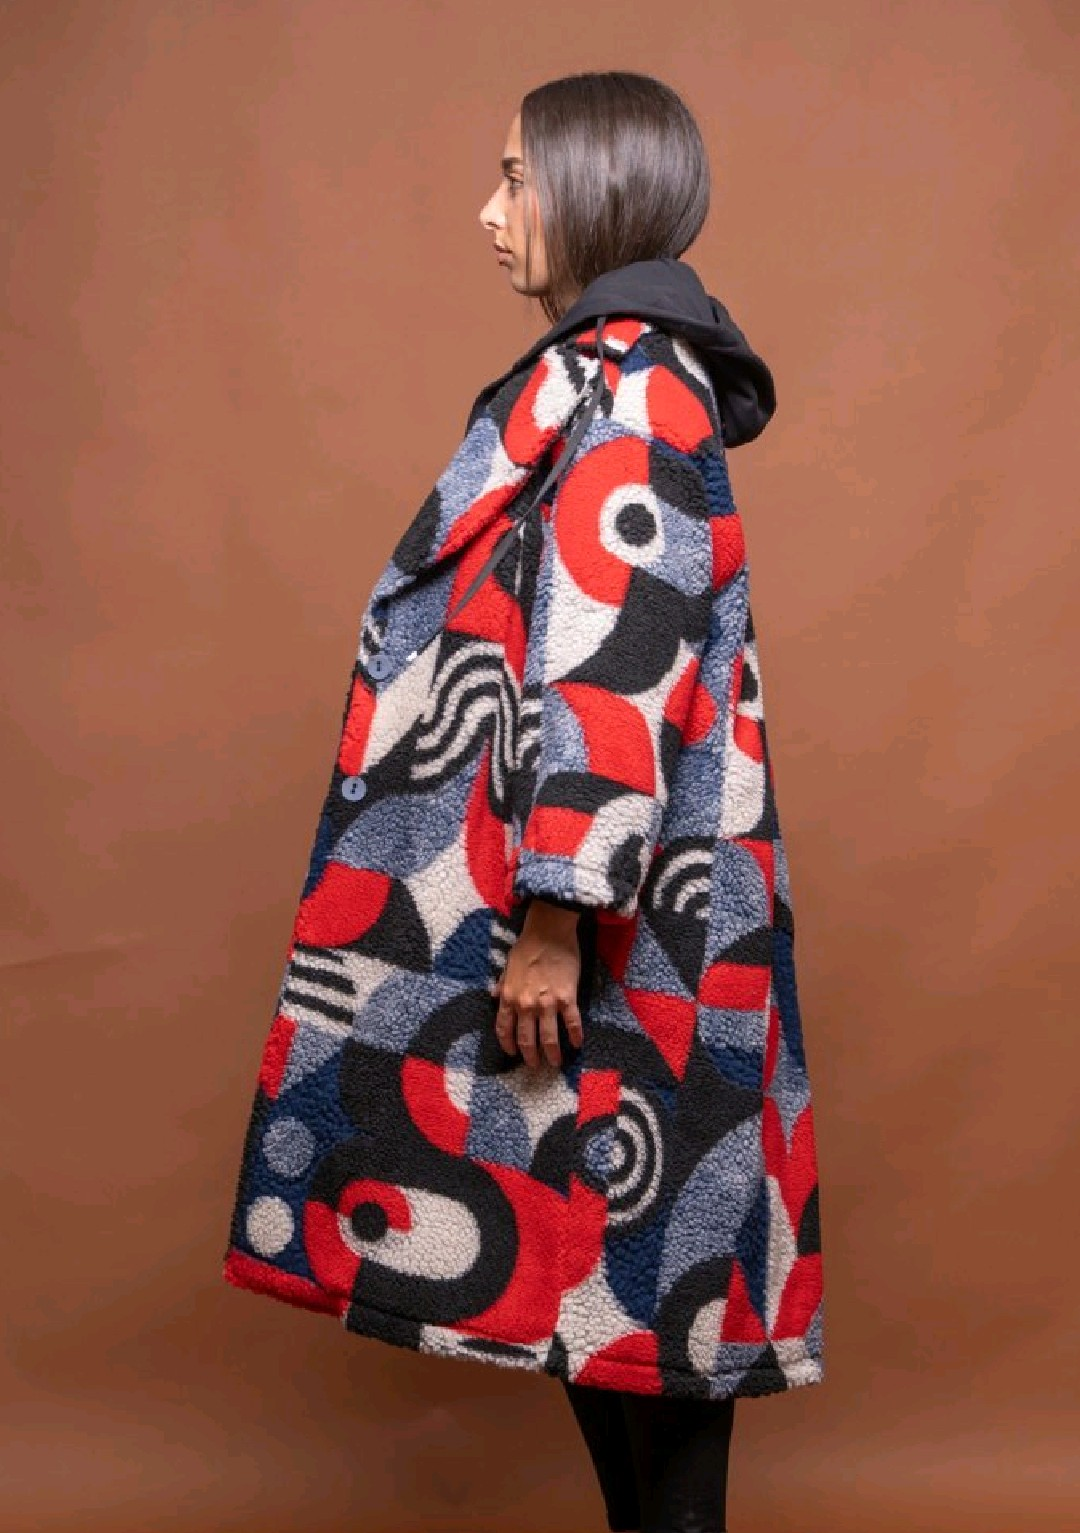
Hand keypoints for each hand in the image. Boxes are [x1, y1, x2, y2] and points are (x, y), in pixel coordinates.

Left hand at [494, 900, 583, 1068]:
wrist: (549, 931)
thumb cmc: (527, 945)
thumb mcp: (507, 965)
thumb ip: (501, 984)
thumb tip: (493, 995)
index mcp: (508, 997)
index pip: (504, 1029)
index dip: (509, 1044)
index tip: (513, 1053)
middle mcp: (525, 1005)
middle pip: (527, 1039)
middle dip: (530, 1056)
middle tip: (535, 1066)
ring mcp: (547, 1003)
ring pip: (549, 1038)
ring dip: (552, 1054)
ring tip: (555, 1063)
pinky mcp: (567, 998)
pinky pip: (572, 1023)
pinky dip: (575, 1035)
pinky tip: (578, 1043)